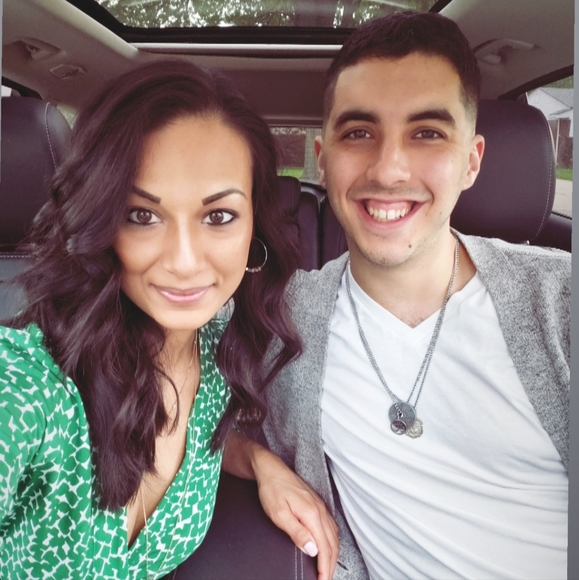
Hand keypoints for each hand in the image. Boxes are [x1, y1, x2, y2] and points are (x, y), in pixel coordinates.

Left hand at [252, 446, 338, 579]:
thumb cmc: (272, 489)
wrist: (271, 468)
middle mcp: (320, 510)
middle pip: (333, 544)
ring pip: (334, 536)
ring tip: (327, 569)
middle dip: (331, 566)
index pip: (325, 548)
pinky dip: (332, 542)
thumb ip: (297, 532)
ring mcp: (320, 506)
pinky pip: (331, 527)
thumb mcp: (279, 514)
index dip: (325, 568)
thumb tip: (313, 550)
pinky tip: (327, 547)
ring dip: (333, 555)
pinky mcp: (317, 504)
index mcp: (312, 514)